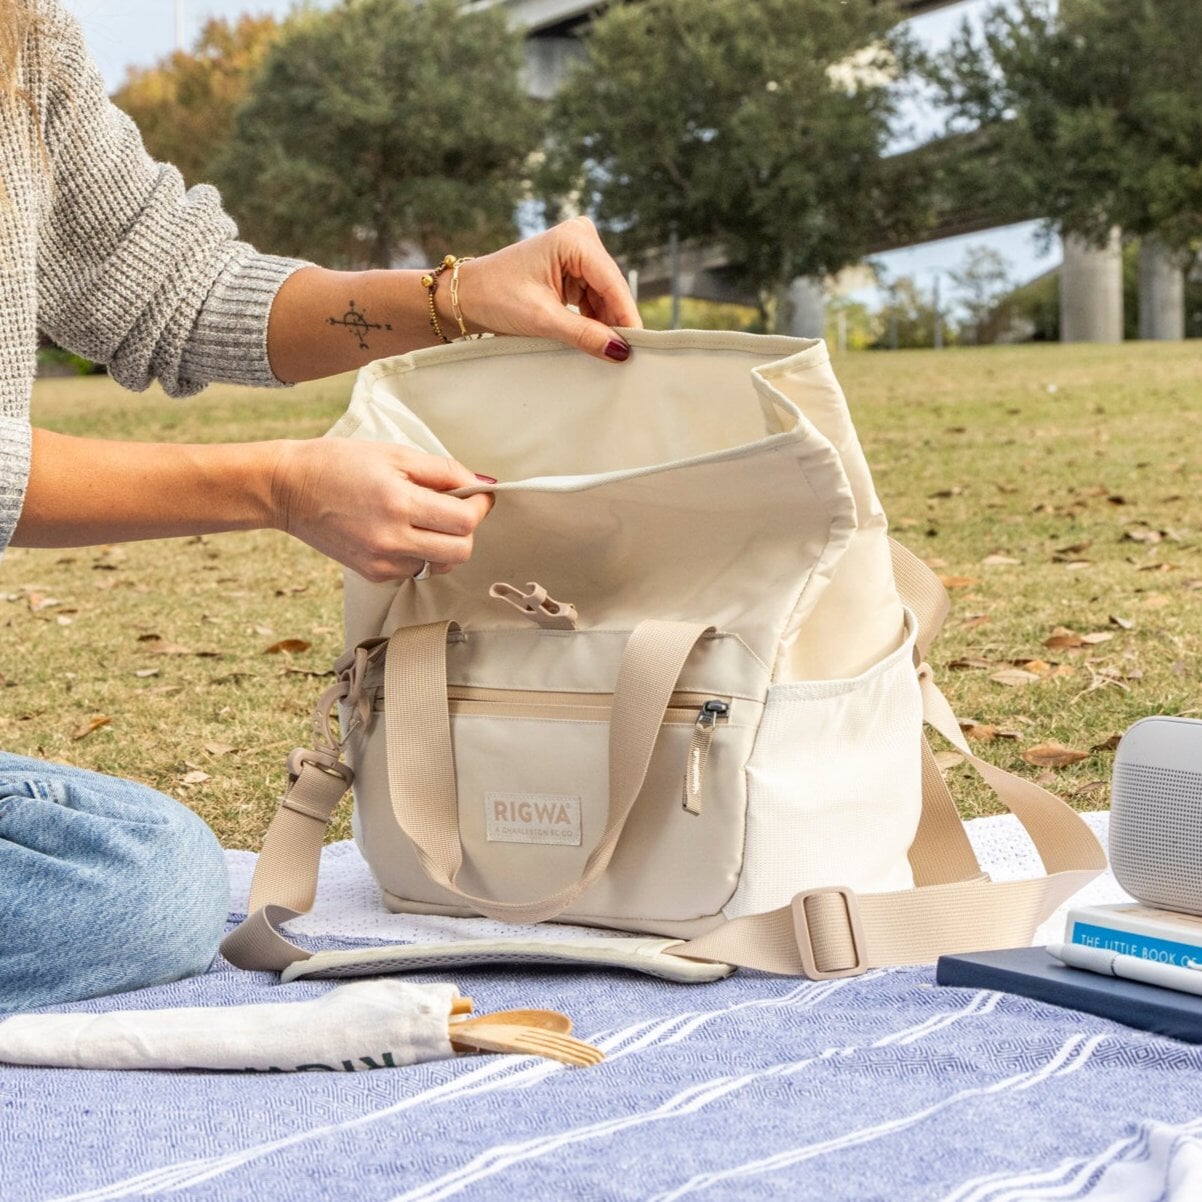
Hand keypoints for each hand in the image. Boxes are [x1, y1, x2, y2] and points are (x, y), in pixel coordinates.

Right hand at [271, 439, 493, 582]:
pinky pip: (417, 568)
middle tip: (457, 507)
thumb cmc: (338, 464)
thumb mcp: (395, 454)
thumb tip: (479, 484)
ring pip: (441, 563)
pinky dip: (421, 551)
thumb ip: (443, 471)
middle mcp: (392, 540)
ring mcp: (382, 562)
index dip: (481, 505)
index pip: (465, 520)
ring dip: (445, 542)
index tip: (479, 495)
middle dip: (468, 528)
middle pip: (461, 551)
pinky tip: (402, 530)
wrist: (289, 489)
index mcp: (399, 504)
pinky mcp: (374, 573)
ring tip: (424, 517)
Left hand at [451, 217, 641, 362]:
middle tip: (623, 358)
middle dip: (615, 322)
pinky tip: (593, 338)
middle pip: (611, 289)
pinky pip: (594, 297)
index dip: (626, 318)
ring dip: (604, 323)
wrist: (466, 295)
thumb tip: (620, 351)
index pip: (612, 284)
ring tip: (605, 351)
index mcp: (574, 240)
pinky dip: (594, 319)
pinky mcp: (574, 267)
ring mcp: (578, 252)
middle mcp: (581, 238)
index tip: (638, 349)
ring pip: (605, 296)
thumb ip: (584, 334)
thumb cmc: (495, 297)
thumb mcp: (541, 319)